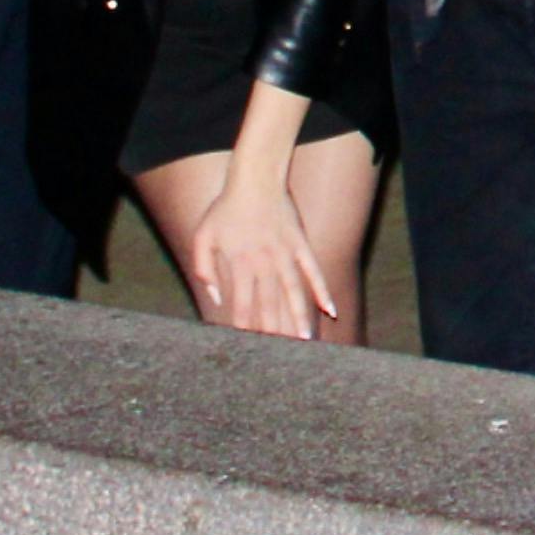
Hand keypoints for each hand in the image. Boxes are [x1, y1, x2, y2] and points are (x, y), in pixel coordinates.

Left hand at [189, 167, 333, 336]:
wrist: (254, 177)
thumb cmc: (225, 207)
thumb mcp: (203, 236)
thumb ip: (204, 269)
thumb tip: (215, 298)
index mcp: (239, 263)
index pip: (243, 305)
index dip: (247, 328)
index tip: (251, 348)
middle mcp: (264, 262)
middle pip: (270, 304)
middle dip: (274, 332)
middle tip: (281, 357)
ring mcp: (285, 253)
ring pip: (294, 292)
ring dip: (299, 318)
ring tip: (306, 342)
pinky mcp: (300, 243)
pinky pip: (313, 271)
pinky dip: (322, 291)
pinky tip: (331, 310)